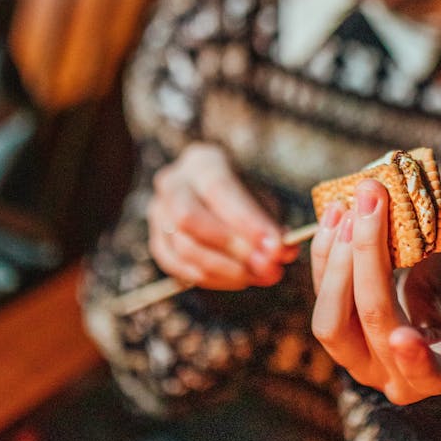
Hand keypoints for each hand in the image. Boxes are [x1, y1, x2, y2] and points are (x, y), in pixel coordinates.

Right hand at [147, 143, 297, 289]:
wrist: (217, 197)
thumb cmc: (244, 195)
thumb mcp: (262, 199)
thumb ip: (271, 224)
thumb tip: (284, 251)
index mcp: (202, 161)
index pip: (219, 188)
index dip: (247, 221)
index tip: (275, 246)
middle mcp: (173, 182)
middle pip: (189, 218)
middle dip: (232, 248)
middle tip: (268, 267)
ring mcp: (158, 212)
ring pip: (183, 247)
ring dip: (225, 269)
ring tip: (260, 275)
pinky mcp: (156, 241)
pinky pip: (175, 266)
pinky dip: (209, 278)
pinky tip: (237, 279)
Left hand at [310, 179, 440, 404]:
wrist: (418, 320)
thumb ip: (433, 242)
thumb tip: (410, 182)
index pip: (431, 372)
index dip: (416, 358)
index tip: (401, 337)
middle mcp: (396, 376)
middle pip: (376, 320)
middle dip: (368, 255)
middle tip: (372, 201)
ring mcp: (357, 362)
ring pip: (332, 320)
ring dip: (338, 257)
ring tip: (349, 208)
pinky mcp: (332, 338)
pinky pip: (320, 301)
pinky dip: (324, 254)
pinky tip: (335, 215)